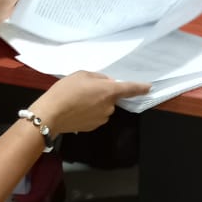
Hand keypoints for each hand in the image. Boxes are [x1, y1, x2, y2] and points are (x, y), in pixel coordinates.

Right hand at [28, 72, 151, 134]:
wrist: (52, 114)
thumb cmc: (66, 90)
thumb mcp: (81, 75)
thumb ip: (98, 78)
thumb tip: (106, 83)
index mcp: (109, 91)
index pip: (130, 89)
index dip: (140, 87)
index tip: (149, 87)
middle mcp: (109, 107)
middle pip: (111, 98)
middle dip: (102, 93)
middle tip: (85, 89)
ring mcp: (102, 119)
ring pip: (103, 107)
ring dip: (95, 103)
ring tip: (77, 100)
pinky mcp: (93, 127)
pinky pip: (95, 116)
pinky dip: (89, 112)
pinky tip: (75, 110)